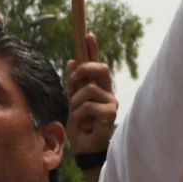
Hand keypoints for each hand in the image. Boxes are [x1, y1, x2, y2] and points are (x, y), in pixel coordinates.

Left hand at [65, 34, 115, 155]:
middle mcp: (107, 91)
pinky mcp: (110, 113)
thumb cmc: (79, 125)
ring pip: (89, 89)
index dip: (93, 49)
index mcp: (98, 87)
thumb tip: (72, 61)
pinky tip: (82, 123)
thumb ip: (73, 84)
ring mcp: (111, 102)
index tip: (88, 34)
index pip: (97, 64)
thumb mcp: (71, 101)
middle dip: (85, 69)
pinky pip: (88, 105)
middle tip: (73, 79)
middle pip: (101, 68)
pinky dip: (79, 114)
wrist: (84, 147)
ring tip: (76, 114)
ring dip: (76, 101)